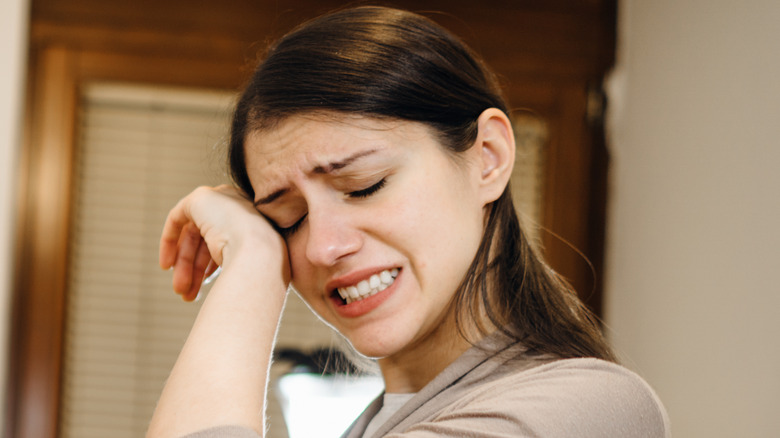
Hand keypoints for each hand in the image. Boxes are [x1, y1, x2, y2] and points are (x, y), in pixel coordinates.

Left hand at [158, 185, 287, 300]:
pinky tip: (166, 264)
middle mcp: (236, 208)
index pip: (223, 242)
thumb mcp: (245, 264)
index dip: (208, 266)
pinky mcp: (201, 198)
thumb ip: (231, 264)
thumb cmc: (259, 265)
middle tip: (186, 294)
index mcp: (251, 221)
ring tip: (181, 290)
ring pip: (192, 236)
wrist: (259, 250)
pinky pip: (178, 217)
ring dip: (184, 265)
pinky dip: (170, 240)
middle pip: (205, 240)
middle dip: (194, 270)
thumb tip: (225, 285)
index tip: (200, 287)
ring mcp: (220, 200)